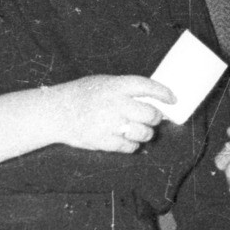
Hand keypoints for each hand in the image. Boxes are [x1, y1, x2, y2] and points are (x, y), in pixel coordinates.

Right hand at [50, 74, 173, 153]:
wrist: (56, 112)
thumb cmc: (81, 95)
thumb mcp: (103, 83)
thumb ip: (125, 89)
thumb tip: (151, 99)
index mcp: (116, 85)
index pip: (148, 86)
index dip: (164, 93)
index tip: (172, 99)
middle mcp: (115, 104)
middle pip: (150, 114)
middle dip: (155, 118)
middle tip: (152, 118)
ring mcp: (110, 124)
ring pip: (144, 133)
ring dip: (146, 133)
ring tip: (140, 130)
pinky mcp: (104, 141)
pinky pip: (130, 146)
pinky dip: (132, 145)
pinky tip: (126, 139)